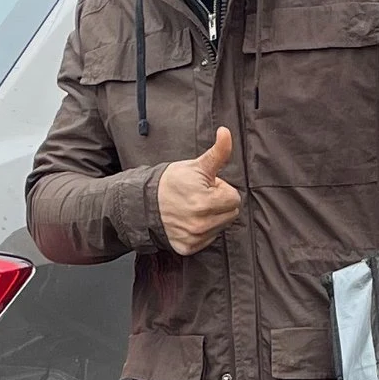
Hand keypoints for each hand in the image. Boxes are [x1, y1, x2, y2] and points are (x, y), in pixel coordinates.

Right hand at [155, 126, 240, 254]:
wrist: (144, 201)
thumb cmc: (172, 181)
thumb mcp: (196, 165)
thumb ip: (218, 152)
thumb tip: (226, 132)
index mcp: (205, 202)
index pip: (234, 198)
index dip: (221, 189)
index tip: (207, 186)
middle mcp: (200, 224)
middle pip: (231, 214)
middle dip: (219, 203)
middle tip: (200, 196)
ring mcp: (193, 238)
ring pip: (221, 227)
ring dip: (213, 217)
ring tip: (194, 208)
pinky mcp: (187, 248)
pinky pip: (208, 240)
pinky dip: (202, 231)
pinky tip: (189, 220)